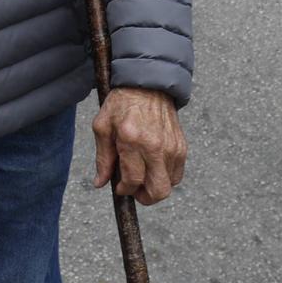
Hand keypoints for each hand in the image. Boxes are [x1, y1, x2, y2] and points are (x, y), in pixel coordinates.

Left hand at [91, 86, 187, 205]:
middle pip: (159, 191)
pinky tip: (153, 166)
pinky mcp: (181, 146)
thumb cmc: (122, 104)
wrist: (148, 85)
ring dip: (155, 186)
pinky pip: (177, 174)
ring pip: (169, 185)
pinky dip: (166, 176)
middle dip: (145, 197)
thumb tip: (100, 183)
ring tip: (143, 175)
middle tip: (135, 189)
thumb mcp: (103, 127)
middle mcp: (155, 146)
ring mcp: (172, 147)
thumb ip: (102, 158)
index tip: (119, 187)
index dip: (125, 190)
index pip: (133, 180)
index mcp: (132, 140)